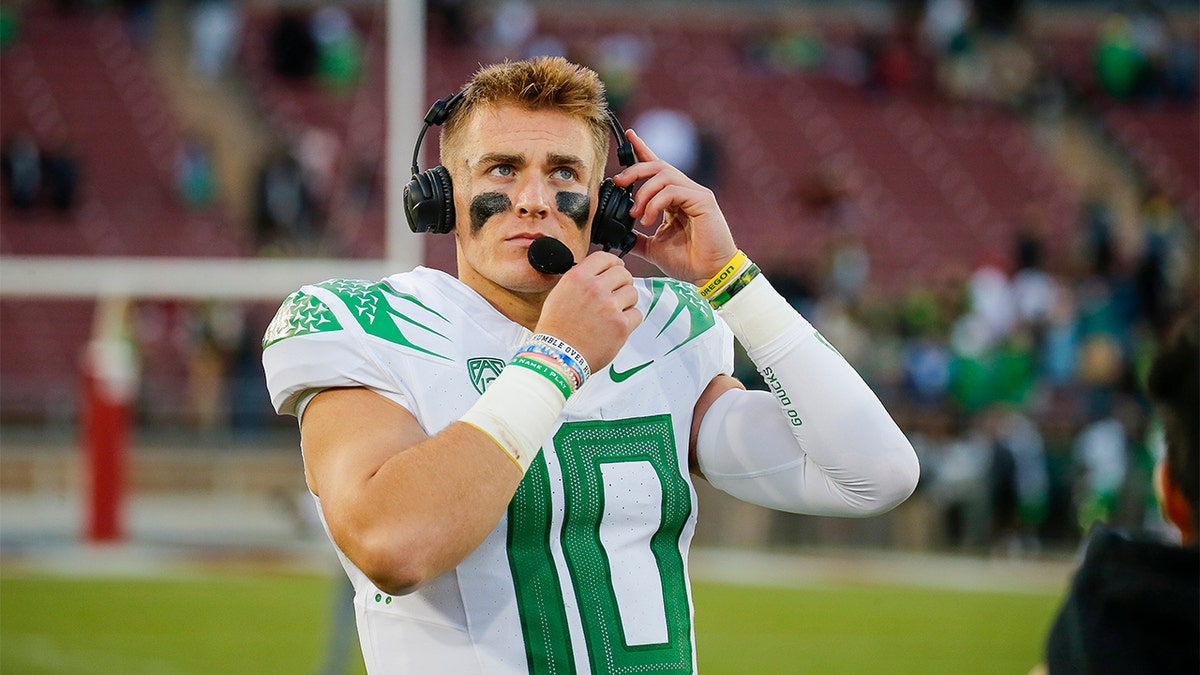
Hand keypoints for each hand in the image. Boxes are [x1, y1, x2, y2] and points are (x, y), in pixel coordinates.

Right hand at [534, 251, 641, 370]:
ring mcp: (609, 307)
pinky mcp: (621, 325)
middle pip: (623, 273)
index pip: (605, 258)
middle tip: (618, 293)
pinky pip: (637, 314)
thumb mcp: (559, 295)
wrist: (557, 357)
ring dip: (627, 302)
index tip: (616, 268)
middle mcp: (594, 288)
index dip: (614, 263)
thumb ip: (579, 281)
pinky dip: (630, 320)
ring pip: (633, 293)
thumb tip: (596, 274)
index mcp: (578, 278)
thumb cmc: (555, 331)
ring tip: (615, 313)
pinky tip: (617, 326)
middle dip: (623, 283)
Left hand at [613, 129, 738, 286]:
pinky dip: (655, 202)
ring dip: (643, 192)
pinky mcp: (703, 200)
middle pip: (657, 166)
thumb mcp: (654, 248)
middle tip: (618, 182)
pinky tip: (649, 219)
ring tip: (636, 213)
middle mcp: (686, 192)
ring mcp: (696, 194)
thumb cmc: (688, 261)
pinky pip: (673, 190)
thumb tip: (620, 235)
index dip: (642, 150)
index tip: (628, 136)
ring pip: (664, 174)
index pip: (657, 168)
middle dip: (634, 170)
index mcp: (674, 199)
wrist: (709, 275)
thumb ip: (638, 238)